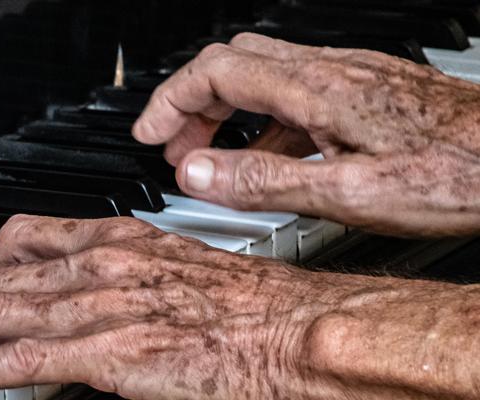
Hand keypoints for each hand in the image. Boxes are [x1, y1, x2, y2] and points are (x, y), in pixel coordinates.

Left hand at [0, 216, 479, 398]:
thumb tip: (61, 303)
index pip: (8, 245)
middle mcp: (91, 266)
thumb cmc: (247, 306)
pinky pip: (18, 360)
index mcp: (107, 241)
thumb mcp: (165, 272)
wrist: (303, 330)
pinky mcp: (108, 354)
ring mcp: (95, 309)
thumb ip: (104, 281)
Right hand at [133, 33, 479, 237]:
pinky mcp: (371, 92)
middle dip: (191, 103)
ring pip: (265, 76)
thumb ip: (265, 182)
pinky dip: (266, 123)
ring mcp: (352, 78)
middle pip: (233, 63)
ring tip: (213, 160)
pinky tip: (273, 161)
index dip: (169, 101)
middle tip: (174, 148)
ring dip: (227, 113)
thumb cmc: (458, 176)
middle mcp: (331, 72)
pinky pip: (299, 94)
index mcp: (316, 90)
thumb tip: (195, 174)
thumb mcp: (350, 195)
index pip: (214, 72)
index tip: (147, 136)